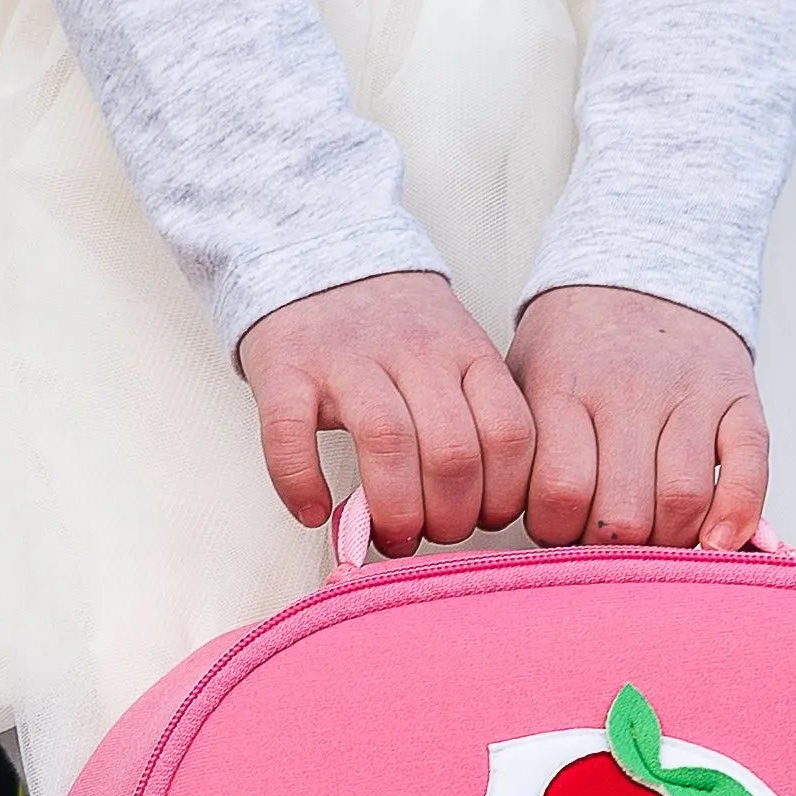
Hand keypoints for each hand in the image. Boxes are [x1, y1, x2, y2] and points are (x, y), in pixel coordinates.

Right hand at [237, 271, 537, 556]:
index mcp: (466, 353)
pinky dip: (301, 484)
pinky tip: (314, 512)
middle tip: (429, 537)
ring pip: (386, 443)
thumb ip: (473, 417)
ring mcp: (347, 359)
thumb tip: (484, 511)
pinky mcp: (286, 369)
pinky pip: (291, 435)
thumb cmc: (392, 328)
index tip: (484, 521)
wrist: (318, 257)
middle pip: (452, 450)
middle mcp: (414, 353)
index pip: (509, 434)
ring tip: (387, 537)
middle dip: (448, 517)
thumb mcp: (455, 352)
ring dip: (393, 510)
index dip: (503, 494)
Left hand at [506, 285, 767, 548]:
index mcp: (562, 387)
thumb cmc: (570, 349)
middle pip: (622, 511)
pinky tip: (717, 542)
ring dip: (665, 541)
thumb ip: (520, 453)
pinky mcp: (739, 395)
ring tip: (647, 535)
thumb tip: (514, 538)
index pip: (558, 492)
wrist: (639, 268)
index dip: (555, 530)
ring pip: (681, 500)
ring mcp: (689, 391)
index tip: (555, 523)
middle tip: (601, 534)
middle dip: (609, 546)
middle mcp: (628, 389)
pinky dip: (737, 513)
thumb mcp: (521, 382)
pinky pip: (749, 465)